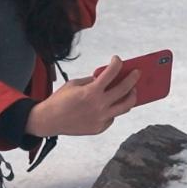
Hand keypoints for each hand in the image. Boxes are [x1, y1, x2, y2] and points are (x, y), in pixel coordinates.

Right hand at [25, 55, 139, 137]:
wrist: (49, 120)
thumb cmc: (60, 100)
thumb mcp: (74, 84)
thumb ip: (92, 81)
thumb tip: (106, 78)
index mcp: (92, 91)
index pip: (111, 72)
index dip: (117, 63)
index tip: (117, 60)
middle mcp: (99, 105)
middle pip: (125, 89)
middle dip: (133, 78)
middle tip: (137, 73)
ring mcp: (101, 118)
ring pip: (125, 106)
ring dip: (132, 96)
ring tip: (132, 91)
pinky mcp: (100, 127)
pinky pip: (113, 117)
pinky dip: (113, 110)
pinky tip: (111, 105)